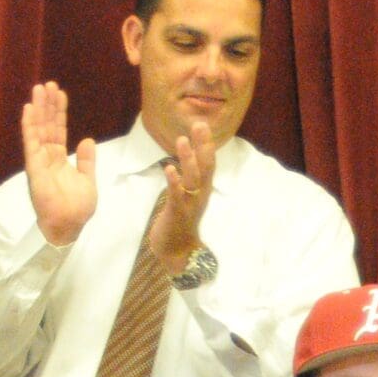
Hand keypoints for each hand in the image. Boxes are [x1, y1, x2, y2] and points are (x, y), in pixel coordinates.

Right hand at [21, 82, 97, 245]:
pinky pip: (31, 143)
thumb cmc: (77, 209)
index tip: (60, 94)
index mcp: (60, 160)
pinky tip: (28, 110)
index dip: (59, 112)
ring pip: (38, 130)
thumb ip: (87, 161)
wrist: (69, 226)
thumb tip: (87, 140)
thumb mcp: (88, 180)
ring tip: (39, 89)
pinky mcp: (34, 168)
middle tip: (48, 84)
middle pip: (47, 126)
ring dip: (38, 109)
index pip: (59, 130)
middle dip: (48, 105)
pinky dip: (29, 126)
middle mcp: (47, 158)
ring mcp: (39, 162)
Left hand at [147, 120, 214, 272]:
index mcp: (202, 190)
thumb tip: (186, 159)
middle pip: (205, 167)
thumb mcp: (187, 196)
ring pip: (192, 179)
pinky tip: (169, 169)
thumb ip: (189, 178)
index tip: (202, 125)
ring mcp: (190, 204)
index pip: (208, 163)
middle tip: (200, 125)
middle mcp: (200, 195)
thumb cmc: (179, 221)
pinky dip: (174, 182)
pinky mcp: (177, 213)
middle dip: (203, 146)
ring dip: (188, 159)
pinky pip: (177, 195)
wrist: (177, 251)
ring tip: (182, 140)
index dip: (206, 144)